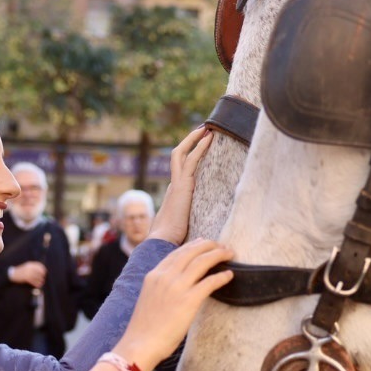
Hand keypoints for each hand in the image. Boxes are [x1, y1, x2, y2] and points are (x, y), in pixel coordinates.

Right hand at [9, 261, 46, 287]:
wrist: (13, 274)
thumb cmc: (20, 271)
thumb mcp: (26, 267)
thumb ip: (33, 268)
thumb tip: (41, 271)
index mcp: (30, 264)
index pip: (40, 266)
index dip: (43, 269)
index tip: (44, 272)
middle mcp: (30, 268)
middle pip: (40, 272)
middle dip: (42, 276)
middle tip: (43, 278)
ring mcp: (28, 273)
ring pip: (38, 278)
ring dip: (41, 281)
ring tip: (42, 283)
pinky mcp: (26, 278)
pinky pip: (34, 282)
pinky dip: (37, 284)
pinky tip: (38, 285)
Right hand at [113, 238, 234, 370]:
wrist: (141, 344)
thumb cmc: (144, 328)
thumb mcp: (149, 298)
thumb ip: (161, 287)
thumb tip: (178, 286)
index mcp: (154, 275)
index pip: (177, 253)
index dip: (193, 246)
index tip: (204, 244)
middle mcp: (165, 277)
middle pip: (191, 251)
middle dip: (209, 245)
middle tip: (221, 245)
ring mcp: (177, 287)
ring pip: (202, 261)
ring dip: (218, 254)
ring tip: (229, 253)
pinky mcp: (189, 300)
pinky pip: (210, 282)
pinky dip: (222, 276)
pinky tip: (229, 275)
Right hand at [147, 126, 214, 245]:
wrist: (161, 242)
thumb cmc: (173, 240)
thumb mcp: (185, 227)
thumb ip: (191, 223)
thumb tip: (206, 233)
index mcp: (175, 193)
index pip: (182, 168)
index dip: (190, 154)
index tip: (201, 145)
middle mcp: (174, 184)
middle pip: (179, 155)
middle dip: (190, 141)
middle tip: (203, 130)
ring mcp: (176, 183)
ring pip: (182, 153)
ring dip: (195, 139)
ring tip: (207, 128)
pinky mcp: (181, 185)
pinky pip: (190, 160)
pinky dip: (199, 147)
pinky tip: (209, 138)